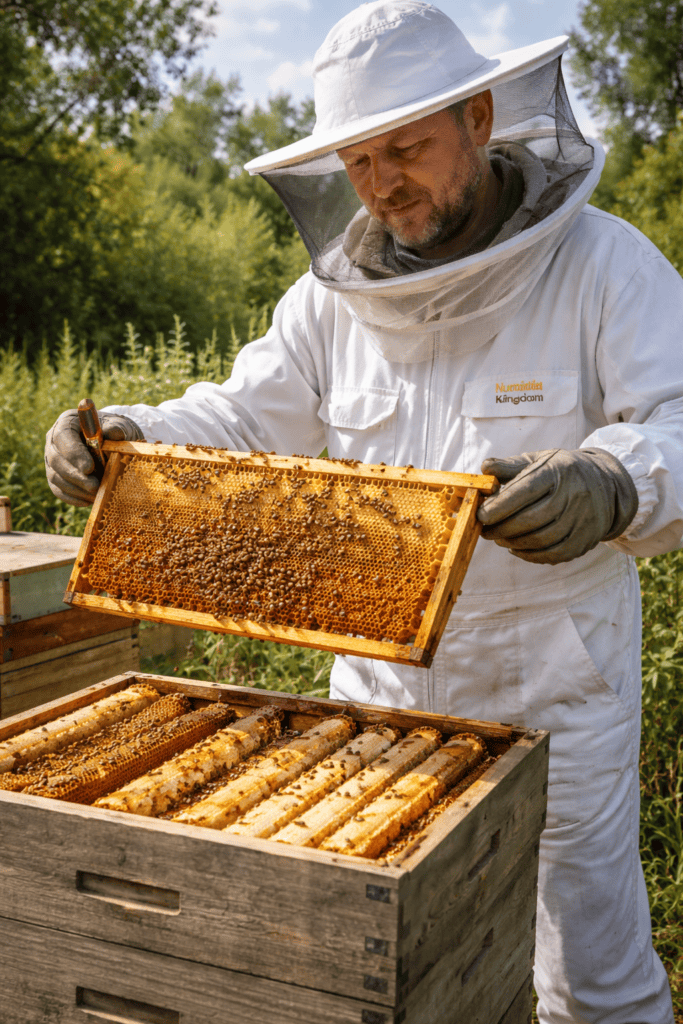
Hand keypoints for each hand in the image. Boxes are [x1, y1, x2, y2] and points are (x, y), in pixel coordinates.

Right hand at [45, 410, 143, 505]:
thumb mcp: (118, 425)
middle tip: (94, 486)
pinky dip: (73, 497)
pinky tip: (89, 501)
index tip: (89, 468)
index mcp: (67, 422)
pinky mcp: (56, 476)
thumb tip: (114, 434)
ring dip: (75, 489)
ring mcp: (52, 460)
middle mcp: (54, 441)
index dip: (73, 453)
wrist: (110, 441)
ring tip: (95, 494)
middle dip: (75, 476)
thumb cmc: (112, 430)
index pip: (62, 436)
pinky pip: (58, 490)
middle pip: (55, 459)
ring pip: (55, 477)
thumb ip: (116, 428)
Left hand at [477, 448, 637, 563]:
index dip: (499, 506)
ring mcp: (581, 520)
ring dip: (512, 542)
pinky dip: (529, 555)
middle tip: (484, 530)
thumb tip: (485, 469)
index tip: (480, 515)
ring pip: (539, 540)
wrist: (606, 486)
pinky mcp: (584, 540)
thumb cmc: (562, 472)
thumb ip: (510, 466)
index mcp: (557, 472)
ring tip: (498, 538)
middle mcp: (572, 496)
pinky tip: (516, 548)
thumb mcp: (539, 460)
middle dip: (501, 528)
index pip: (524, 491)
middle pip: (530, 520)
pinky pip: (552, 554)